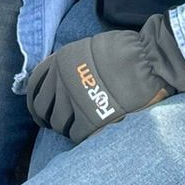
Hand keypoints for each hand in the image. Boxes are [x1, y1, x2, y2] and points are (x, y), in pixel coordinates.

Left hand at [23, 14, 184, 143]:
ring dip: (65, 127)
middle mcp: (61, 80)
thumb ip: (70, 66)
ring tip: (78, 126)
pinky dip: (80, 135)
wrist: (150, 61)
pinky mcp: (89, 118)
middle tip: (60, 122)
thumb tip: (58, 82)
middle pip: (42, 109)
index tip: (42, 110)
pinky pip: (75, 134)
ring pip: (58, 124)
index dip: (37, 102)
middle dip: (49, 117)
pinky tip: (89, 131)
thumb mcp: (88, 49)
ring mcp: (74, 100)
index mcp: (60, 61)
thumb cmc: (125, 53)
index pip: (35, 88)